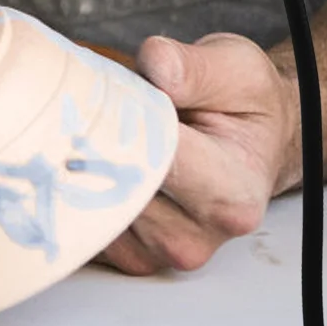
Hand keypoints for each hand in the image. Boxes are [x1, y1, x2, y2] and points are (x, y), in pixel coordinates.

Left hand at [97, 33, 298, 274]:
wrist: (250, 146)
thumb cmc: (243, 110)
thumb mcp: (237, 71)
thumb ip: (195, 68)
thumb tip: (155, 68)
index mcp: (233, 193)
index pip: (157, 159)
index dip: (123, 121)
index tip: (105, 90)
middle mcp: (197, 236)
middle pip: (118, 187)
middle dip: (94, 139)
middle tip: (85, 100)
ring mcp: (159, 253)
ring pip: (92, 205)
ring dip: (83, 160)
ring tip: (102, 126)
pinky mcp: (128, 257)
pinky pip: (83, 221)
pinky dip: (77, 186)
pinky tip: (94, 155)